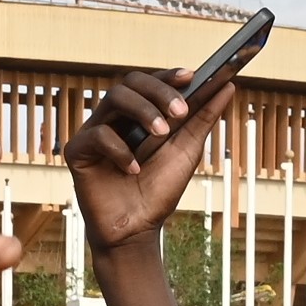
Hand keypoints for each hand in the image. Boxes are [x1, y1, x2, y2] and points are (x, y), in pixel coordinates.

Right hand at [69, 69, 223, 251]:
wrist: (136, 230)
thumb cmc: (158, 190)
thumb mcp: (188, 150)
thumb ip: (203, 118)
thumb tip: (227, 85)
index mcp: (139, 113)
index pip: (150, 82)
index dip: (168, 75)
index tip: (191, 76)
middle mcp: (116, 117)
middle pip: (130, 82)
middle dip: (158, 91)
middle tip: (180, 111)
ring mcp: (95, 131)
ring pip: (114, 99)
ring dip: (143, 111)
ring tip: (161, 134)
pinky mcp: (78, 152)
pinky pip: (98, 135)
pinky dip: (121, 149)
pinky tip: (134, 169)